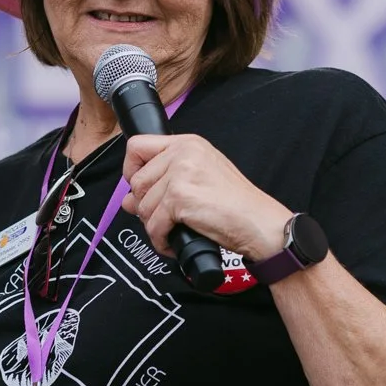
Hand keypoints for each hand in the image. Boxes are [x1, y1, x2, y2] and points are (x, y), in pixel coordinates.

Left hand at [121, 135, 291, 259]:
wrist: (259, 222)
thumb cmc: (236, 205)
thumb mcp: (199, 181)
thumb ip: (163, 183)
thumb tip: (127, 200)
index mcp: (188, 143)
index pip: (137, 146)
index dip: (132, 170)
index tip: (142, 189)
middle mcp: (183, 153)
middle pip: (137, 181)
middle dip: (145, 207)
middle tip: (165, 219)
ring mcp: (180, 173)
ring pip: (142, 206)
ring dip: (154, 226)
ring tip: (174, 232)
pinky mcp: (180, 197)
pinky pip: (153, 225)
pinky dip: (160, 240)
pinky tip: (174, 242)